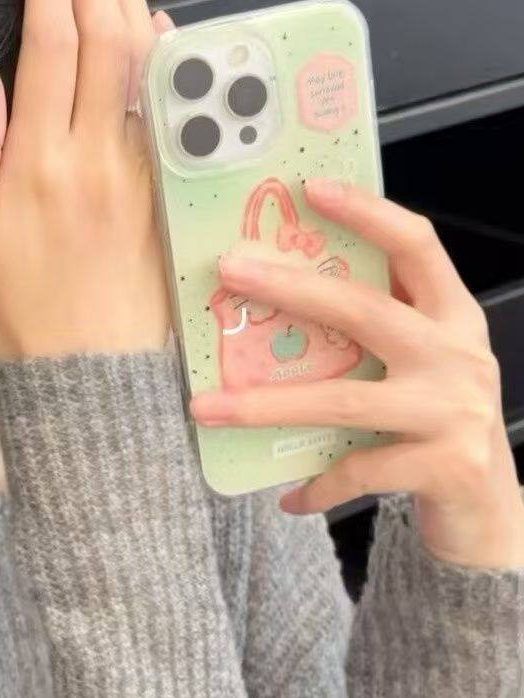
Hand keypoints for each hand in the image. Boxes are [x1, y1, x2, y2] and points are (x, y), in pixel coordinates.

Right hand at [0, 0, 171, 360]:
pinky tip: (157, 33)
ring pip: (146, 68)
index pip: (50, 47)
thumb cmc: (15, 312)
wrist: (90, 376)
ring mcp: (141, 172)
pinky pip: (169, 109)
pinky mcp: (167, 191)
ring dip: (131, 6)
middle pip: (106, 42)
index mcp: (38, 162)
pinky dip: (164, 60)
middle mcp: (96, 157)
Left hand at [190, 178, 523, 568]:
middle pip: (365, 311)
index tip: (312, 187)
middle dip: (291, 288)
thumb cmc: (439, 423)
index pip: (417, 246)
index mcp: (453, 317)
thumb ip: (377, 326)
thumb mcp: (422, 363)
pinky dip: (315, 484)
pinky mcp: (445, 466)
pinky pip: (357, 470)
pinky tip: (284, 496)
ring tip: (206, 408)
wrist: (492, 511)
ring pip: (343, 401)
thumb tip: (282, 283)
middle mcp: (458, 356)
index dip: (369, 211)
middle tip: (229, 270)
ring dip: (266, 406)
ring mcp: (455, 412)